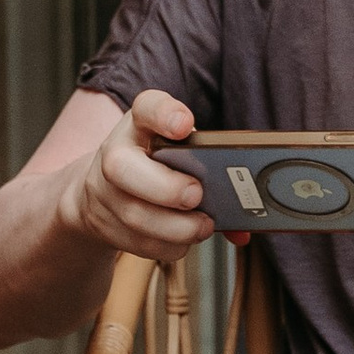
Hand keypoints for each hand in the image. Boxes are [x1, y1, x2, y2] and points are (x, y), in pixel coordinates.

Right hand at [62, 92, 212, 265]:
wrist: (105, 191)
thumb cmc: (156, 164)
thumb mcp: (178, 149)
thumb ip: (210, 167)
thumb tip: (249, 213)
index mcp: (139, 124)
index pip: (146, 107)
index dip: (164, 114)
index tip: (185, 125)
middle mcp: (116, 154)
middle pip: (123, 167)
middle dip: (165, 187)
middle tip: (197, 195)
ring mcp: (104, 192)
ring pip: (133, 214)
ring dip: (174, 227)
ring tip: (203, 226)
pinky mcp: (104, 225)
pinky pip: (137, 243)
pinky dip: (167, 246)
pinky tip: (183, 241)